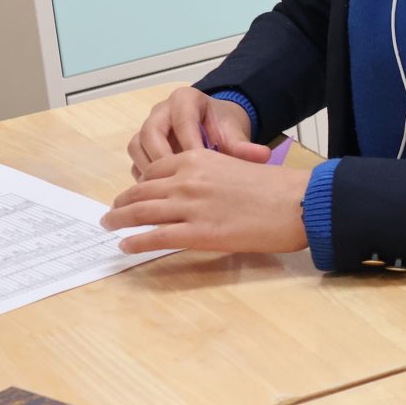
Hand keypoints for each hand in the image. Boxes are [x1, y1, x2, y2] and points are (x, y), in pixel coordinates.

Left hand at [102, 149, 309, 253]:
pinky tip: (126, 246)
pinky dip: (136, 242)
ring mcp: (191, 207)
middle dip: (122, 202)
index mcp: (198, 159)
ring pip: (142, 212)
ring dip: (120, 220)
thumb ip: (210, 174)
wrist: (295, 202)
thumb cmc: (275, 187)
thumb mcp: (236, 166)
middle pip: (142, 190)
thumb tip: (198, 193)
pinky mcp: (198, 233)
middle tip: (111, 211)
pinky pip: (156, 237)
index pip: (155, 170)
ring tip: (109, 226)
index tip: (132, 193)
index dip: (139, 184)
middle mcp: (188, 179)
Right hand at [126, 87, 256, 179]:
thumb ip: (244, 146)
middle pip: (150, 132)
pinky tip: (161, 194)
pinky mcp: (142, 146)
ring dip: (150, 170)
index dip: (189, 144)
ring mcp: (149, 127)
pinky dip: (145, 177)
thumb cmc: (223, 128)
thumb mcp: (235, 134)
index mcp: (185, 99)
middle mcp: (161, 110)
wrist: (216, 129)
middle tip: (178, 182)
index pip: (181, 120)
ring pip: (137, 146)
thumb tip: (261, 156)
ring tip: (167, 190)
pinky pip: (136, 160)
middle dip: (163, 159)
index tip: (201, 167)